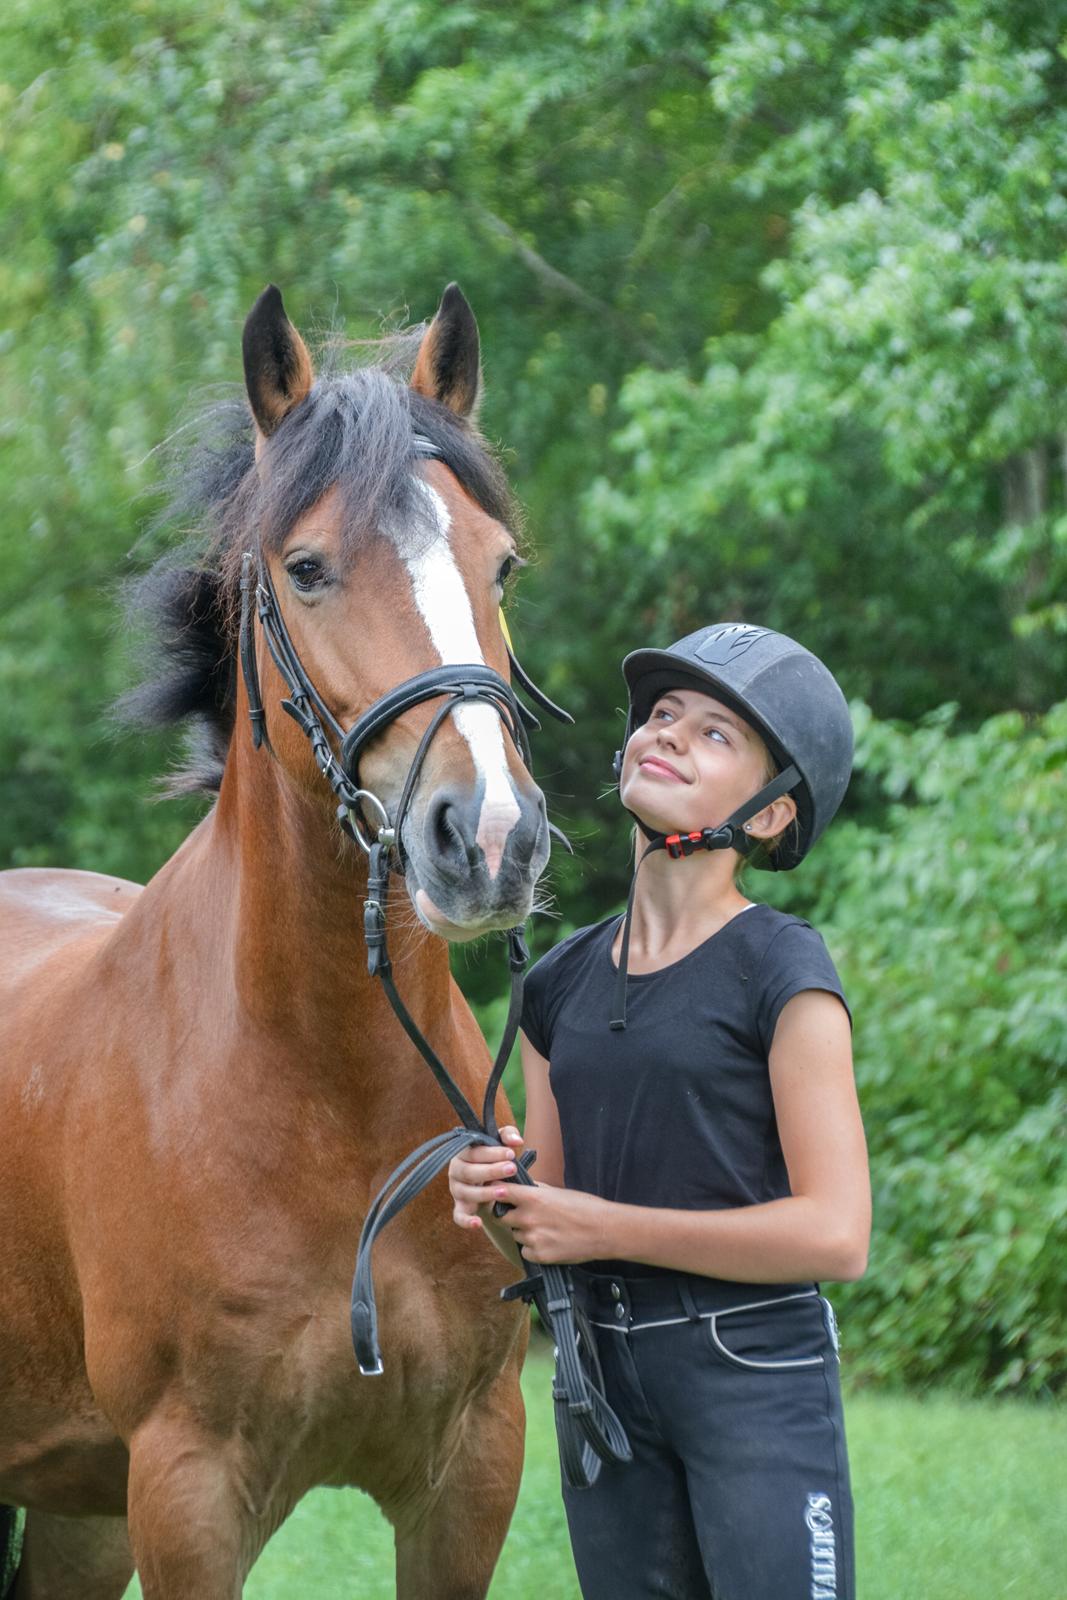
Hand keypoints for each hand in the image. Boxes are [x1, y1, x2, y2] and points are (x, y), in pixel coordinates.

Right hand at [448, 1126, 523, 1231]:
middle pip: (470, 1172)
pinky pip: (458, 1216)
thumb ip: (508, 1135)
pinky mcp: (459, 1207)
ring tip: (505, 1191)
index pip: (475, 1152)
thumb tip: (517, 1141)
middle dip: (492, 1171)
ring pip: (467, 1193)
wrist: (486, 1178)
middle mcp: (456, 1171)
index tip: (511, 1154)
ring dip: (485, 1193)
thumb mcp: (499, 1143)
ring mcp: (456, 1190)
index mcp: (463, 1152)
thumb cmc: (493, 1157)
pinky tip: (478, 1223)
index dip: (493, 1153)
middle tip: (512, 1169)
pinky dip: (466, 1221)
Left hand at [493, 1183, 611, 1264]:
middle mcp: (528, 1218)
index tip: (497, 1194)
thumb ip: (536, 1190)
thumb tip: (520, 1186)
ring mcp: (533, 1238)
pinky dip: (533, 1248)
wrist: (604, 1230)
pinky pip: (525, 1251)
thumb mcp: (558, 1191)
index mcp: (532, 1198)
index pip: (500, 1192)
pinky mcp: (539, 1255)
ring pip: (515, 1235)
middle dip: (509, 1215)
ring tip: (546, 1229)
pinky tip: (549, 1242)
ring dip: (524, 1232)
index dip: (496, 1193)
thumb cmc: (585, 1207)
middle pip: (501, 1217)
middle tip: (524, 1215)